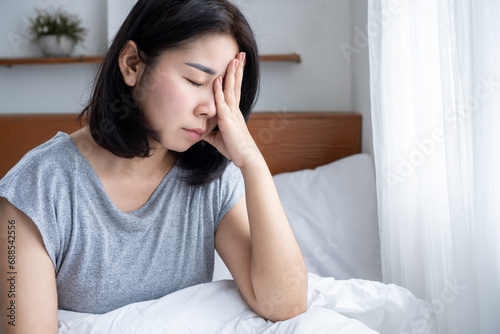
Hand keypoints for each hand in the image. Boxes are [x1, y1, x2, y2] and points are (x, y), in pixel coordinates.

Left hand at [204, 52, 262, 168]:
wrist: (246, 158)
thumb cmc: (235, 149)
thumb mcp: (217, 138)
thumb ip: (209, 131)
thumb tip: (200, 130)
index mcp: (234, 112)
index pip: (234, 90)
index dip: (235, 77)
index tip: (237, 64)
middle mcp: (234, 110)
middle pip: (236, 85)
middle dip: (238, 69)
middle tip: (240, 54)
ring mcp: (232, 113)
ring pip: (231, 89)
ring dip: (232, 73)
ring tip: (234, 58)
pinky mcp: (227, 120)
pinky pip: (222, 102)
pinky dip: (220, 90)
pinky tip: (219, 78)